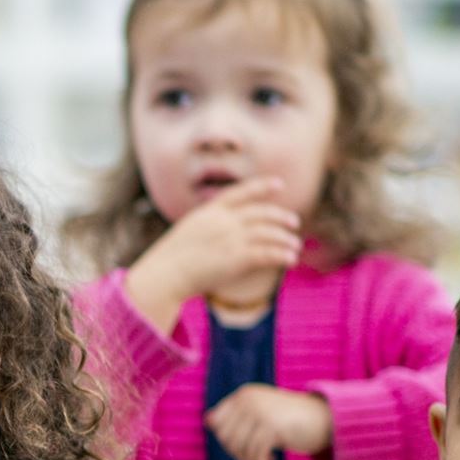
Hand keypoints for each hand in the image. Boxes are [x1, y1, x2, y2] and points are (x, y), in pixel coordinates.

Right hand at [125, 178, 301, 324]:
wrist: (164, 275)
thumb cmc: (170, 260)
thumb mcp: (188, 233)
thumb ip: (209, 227)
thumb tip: (224, 231)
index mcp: (209, 212)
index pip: (241, 193)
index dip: (262, 186)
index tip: (279, 184)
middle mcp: (224, 221)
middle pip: (261, 214)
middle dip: (280, 216)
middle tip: (294, 223)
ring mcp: (232, 238)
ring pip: (269, 234)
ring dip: (285, 240)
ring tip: (295, 247)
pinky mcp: (238, 258)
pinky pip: (268, 253)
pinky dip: (282, 255)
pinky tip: (290, 259)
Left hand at [205, 386, 331, 459]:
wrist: (326, 420)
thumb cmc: (290, 421)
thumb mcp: (259, 415)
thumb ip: (235, 417)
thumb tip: (207, 421)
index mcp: (244, 395)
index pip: (216, 423)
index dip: (226, 440)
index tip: (243, 446)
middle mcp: (249, 399)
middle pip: (225, 437)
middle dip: (237, 453)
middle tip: (255, 458)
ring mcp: (261, 411)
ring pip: (239, 447)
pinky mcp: (273, 426)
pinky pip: (255, 452)